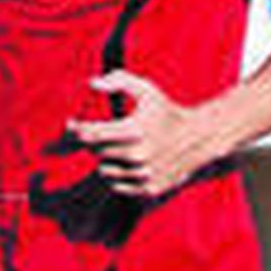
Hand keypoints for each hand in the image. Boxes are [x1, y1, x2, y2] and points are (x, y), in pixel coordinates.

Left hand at [67, 70, 208, 199]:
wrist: (199, 139)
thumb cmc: (167, 112)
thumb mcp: (147, 90)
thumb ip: (119, 80)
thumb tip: (92, 84)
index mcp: (134, 129)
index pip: (90, 133)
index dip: (76, 129)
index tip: (70, 124)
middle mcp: (137, 155)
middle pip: (95, 152)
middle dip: (95, 142)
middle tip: (105, 133)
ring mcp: (142, 175)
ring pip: (104, 171)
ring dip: (106, 160)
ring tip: (122, 148)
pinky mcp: (147, 190)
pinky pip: (116, 186)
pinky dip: (117, 175)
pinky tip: (129, 162)